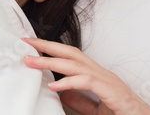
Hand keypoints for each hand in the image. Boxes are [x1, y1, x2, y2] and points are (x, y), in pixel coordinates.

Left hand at [22, 38, 149, 114]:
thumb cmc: (124, 114)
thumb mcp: (95, 108)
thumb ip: (78, 99)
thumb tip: (59, 90)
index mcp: (97, 75)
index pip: (70, 56)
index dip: (50, 49)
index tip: (31, 46)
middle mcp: (101, 73)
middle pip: (70, 52)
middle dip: (46, 46)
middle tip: (25, 42)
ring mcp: (107, 80)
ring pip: (75, 64)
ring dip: (50, 61)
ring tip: (30, 62)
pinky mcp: (112, 91)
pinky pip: (86, 82)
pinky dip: (68, 82)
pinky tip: (54, 85)